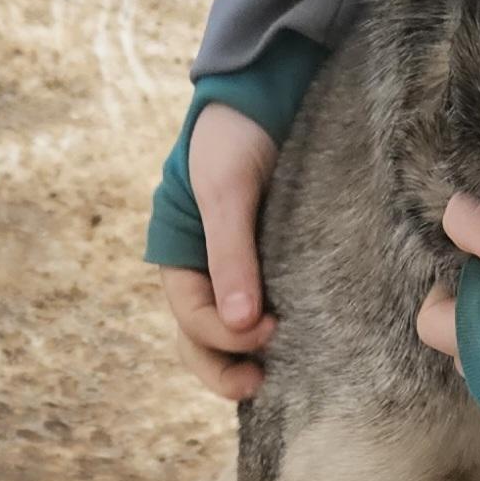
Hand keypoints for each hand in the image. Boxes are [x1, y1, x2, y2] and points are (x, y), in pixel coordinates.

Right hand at [160, 104, 279, 399]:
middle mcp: (205, 272)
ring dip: (245, 359)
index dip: (223, 336)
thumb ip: (229, 254)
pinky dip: (270, 333)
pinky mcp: (274, 262)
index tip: (266, 331)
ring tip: (274, 378)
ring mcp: (238, 271)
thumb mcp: (226, 191)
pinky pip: (266, 307)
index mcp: (179, 257)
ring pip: (230, 332)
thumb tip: (238, 323)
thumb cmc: (233, 138)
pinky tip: (300, 346)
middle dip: (223, 368)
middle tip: (259, 384)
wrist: (264, 95)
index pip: (193, 317)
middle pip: (201, 340)